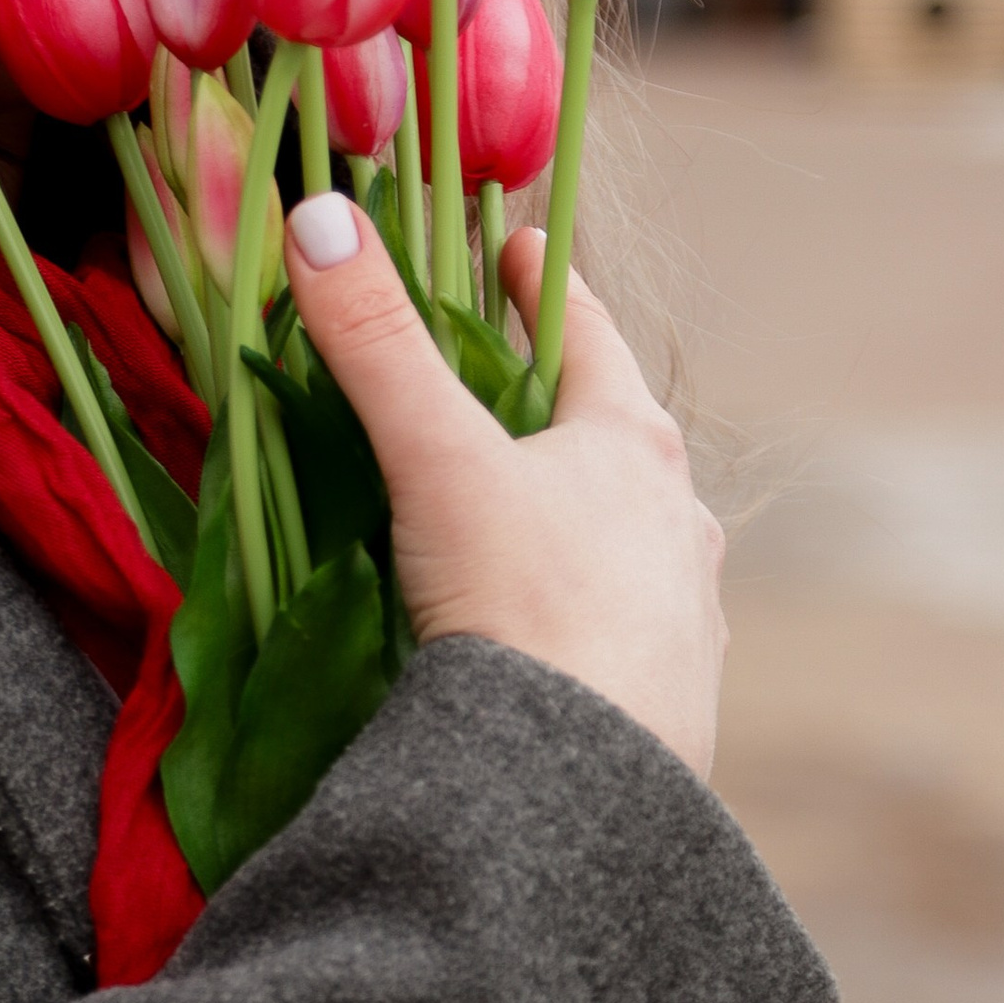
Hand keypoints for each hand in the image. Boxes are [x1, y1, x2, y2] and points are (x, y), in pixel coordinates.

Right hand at [279, 205, 727, 776]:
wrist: (579, 789)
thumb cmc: (522, 604)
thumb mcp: (436, 460)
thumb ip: (375, 343)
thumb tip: (317, 213)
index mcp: (634, 444)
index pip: (588, 331)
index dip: (542, 282)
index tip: (514, 247)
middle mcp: (678, 519)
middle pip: (616, 436)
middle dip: (562, 406)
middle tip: (507, 383)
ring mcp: (686, 612)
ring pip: (632, 535)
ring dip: (584, 515)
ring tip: (530, 516)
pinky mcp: (675, 697)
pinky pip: (629, 627)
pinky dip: (589, 609)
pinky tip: (559, 632)